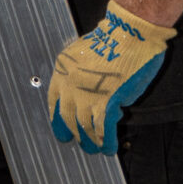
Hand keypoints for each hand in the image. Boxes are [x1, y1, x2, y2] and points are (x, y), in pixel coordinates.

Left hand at [47, 0, 175, 154]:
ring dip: (89, 141)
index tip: (59, 126)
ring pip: (84, 126)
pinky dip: (105, 141)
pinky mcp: (107, 102)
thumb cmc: (113, 39)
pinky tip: (108, 148)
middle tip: (73, 141)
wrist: (129, 33)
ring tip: (94, 150)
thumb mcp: (84, 55)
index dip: (57, 116)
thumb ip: (83, 77)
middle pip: (66, 117)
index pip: (53, 100)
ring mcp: (87, 95)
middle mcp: (69, 85)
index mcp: (62, 71)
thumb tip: (93, 96)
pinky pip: (103, 128)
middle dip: (70, 132)